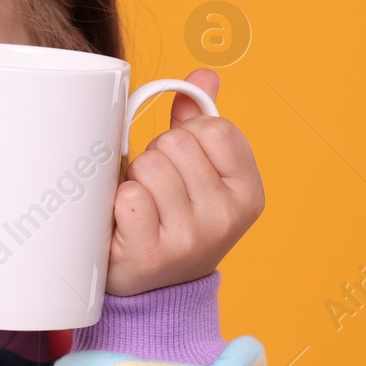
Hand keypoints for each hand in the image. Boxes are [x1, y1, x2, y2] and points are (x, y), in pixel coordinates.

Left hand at [105, 68, 264, 296]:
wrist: (154, 289)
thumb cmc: (175, 219)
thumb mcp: (202, 175)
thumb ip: (201, 123)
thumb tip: (203, 75)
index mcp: (248, 193)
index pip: (214, 128)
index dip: (187, 134)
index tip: (183, 159)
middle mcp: (226, 217)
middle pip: (175, 143)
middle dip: (156, 156)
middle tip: (156, 188)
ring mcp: (189, 238)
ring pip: (148, 166)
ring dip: (134, 178)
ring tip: (140, 204)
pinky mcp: (149, 253)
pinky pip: (126, 197)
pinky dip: (116, 203)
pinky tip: (124, 222)